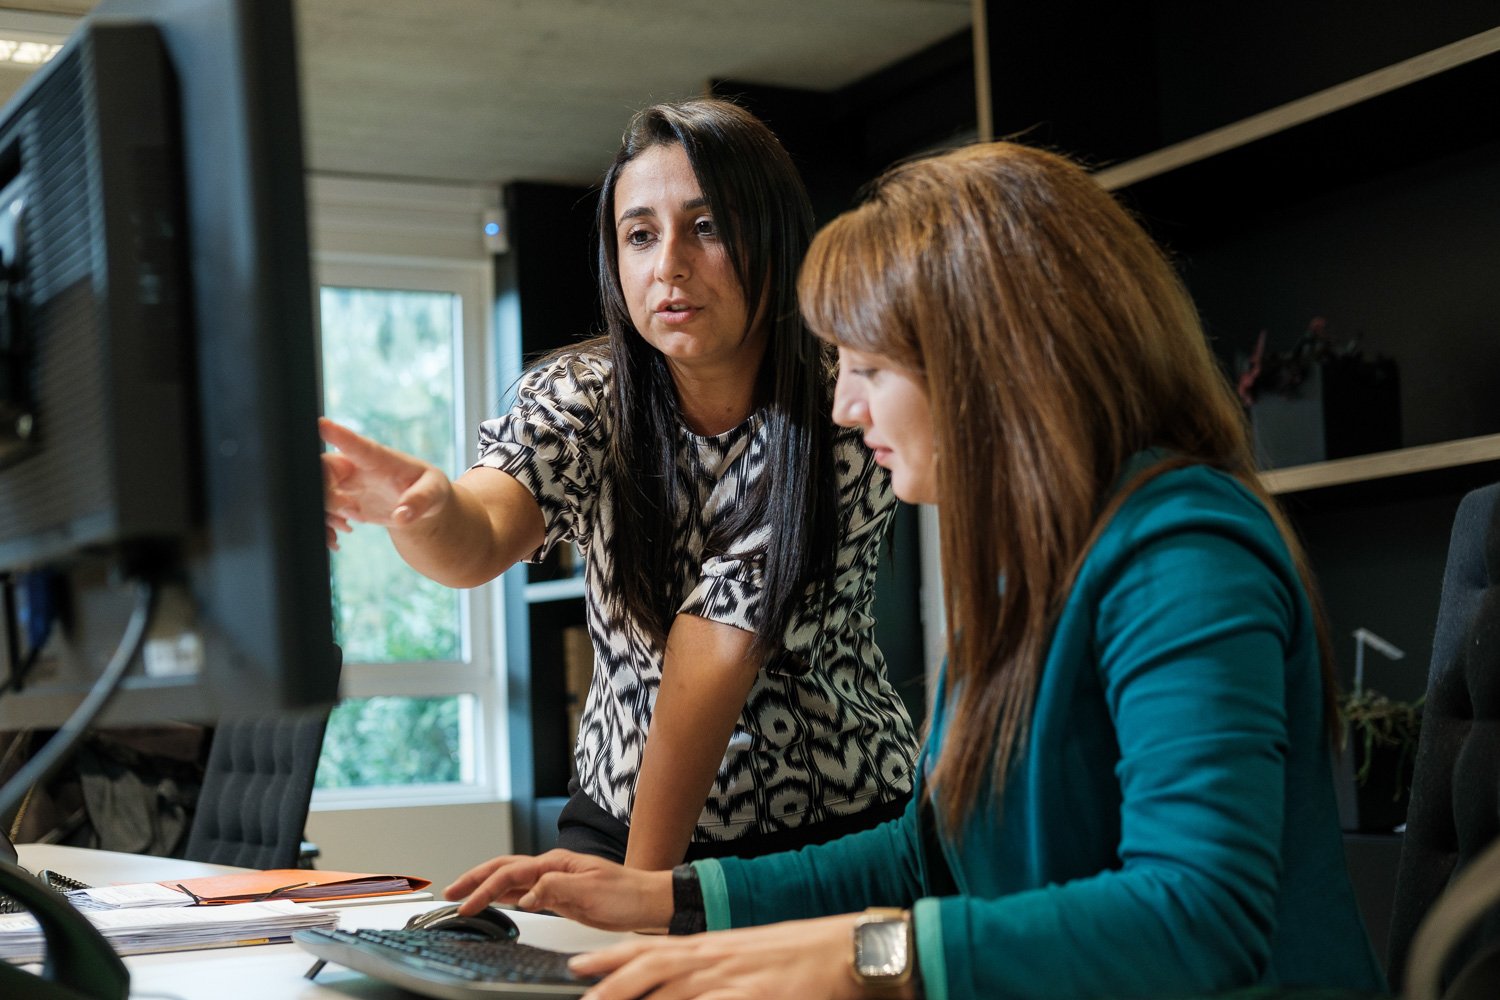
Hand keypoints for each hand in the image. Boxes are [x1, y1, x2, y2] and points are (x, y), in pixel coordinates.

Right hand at [320, 417, 453, 547]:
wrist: (421, 506)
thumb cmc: (430, 489)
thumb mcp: (435, 492)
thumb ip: (420, 501)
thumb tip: (402, 516)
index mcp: (380, 459)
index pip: (357, 445)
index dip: (339, 435)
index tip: (322, 424)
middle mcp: (357, 468)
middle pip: (324, 468)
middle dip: (325, 488)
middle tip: (346, 508)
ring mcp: (347, 485)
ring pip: (317, 490)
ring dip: (324, 512)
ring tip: (346, 526)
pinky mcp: (343, 502)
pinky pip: (322, 511)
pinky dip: (324, 527)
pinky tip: (336, 539)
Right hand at [443, 850, 673, 931]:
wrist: (648, 903)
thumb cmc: (627, 893)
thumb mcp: (591, 890)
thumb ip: (556, 889)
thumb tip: (525, 895)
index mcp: (555, 862)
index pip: (510, 873)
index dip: (485, 889)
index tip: (467, 906)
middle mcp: (551, 868)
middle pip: (503, 870)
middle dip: (475, 879)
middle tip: (450, 893)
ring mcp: (553, 881)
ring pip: (510, 881)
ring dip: (485, 887)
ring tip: (462, 897)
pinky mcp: (558, 896)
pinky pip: (523, 894)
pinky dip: (503, 897)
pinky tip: (493, 903)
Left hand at [570, 915, 873, 999]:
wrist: (845, 951)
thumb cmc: (799, 956)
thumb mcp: (746, 958)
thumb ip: (713, 969)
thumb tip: (685, 981)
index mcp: (711, 947)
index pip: (650, 949)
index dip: (611, 957)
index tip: (579, 965)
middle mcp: (715, 960)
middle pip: (650, 969)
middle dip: (610, 985)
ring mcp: (732, 981)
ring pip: (673, 992)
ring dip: (637, 999)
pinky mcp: (753, 998)